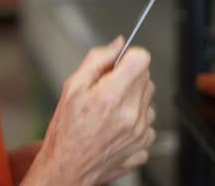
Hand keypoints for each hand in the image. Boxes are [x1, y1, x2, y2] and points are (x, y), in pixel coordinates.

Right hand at [24, 36, 155, 185]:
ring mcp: (140, 133)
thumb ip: (97, 60)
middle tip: (107, 90)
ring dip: (134, 100)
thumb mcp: (72, 87)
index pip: (142, 59)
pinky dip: (136, 122)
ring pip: (149, 100)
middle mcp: (130, 114)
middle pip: (146, 78)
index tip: (120, 64)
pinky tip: (117, 127)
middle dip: (129, 78)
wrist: (67, 168)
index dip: (130, 57)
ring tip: (111, 111)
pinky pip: (148, 123)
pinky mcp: (144, 147)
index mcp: (111, 96)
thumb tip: (117, 44)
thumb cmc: (65, 131)